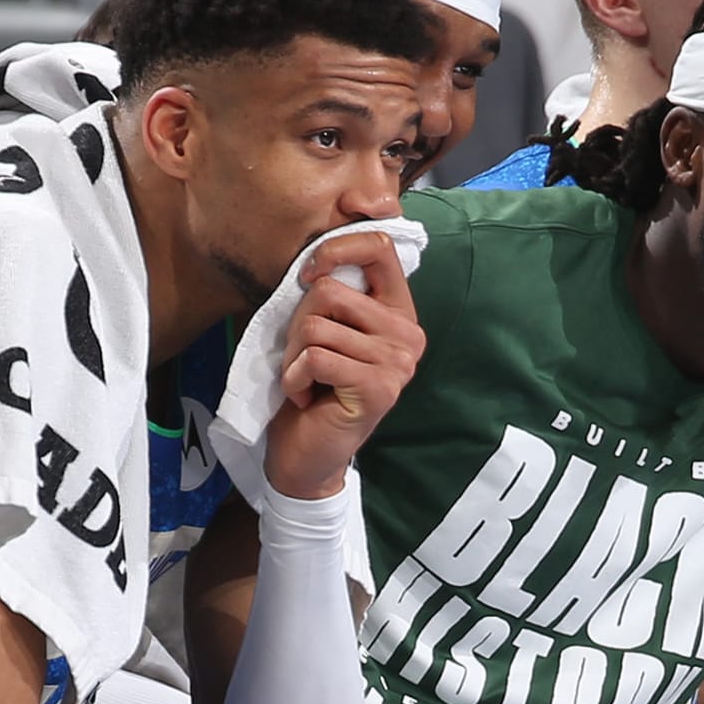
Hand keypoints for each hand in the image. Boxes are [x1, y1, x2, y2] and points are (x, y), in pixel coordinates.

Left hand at [265, 231, 425, 501]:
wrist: (307, 455)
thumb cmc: (312, 387)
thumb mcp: (326, 330)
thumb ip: (335, 293)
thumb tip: (316, 251)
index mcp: (399, 312)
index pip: (379, 248)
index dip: (335, 248)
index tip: (306, 276)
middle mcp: (409, 334)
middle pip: (330, 290)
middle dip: (298, 324)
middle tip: (304, 358)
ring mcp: (398, 363)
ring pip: (317, 325)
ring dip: (294, 356)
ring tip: (306, 379)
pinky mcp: (378, 388)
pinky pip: (316, 357)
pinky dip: (296, 378)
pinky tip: (307, 397)